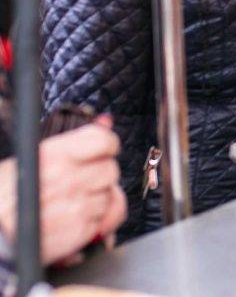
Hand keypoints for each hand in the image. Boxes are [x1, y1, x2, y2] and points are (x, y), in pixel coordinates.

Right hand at [0, 120, 125, 265]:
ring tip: (71, 202)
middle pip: (110, 169)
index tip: (104, 150)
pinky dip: (96, 220)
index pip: (103, 141)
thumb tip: (105, 121)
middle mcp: (66, 179)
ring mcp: (75, 206)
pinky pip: (106, 219)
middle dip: (100, 175)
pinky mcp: (79, 230)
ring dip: (96, 199)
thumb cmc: (8, 195)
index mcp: (53, 155)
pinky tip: (76, 218)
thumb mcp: (32, 158)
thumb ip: (75, 139)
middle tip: (82, 180)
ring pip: (109, 195)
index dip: (108, 144)